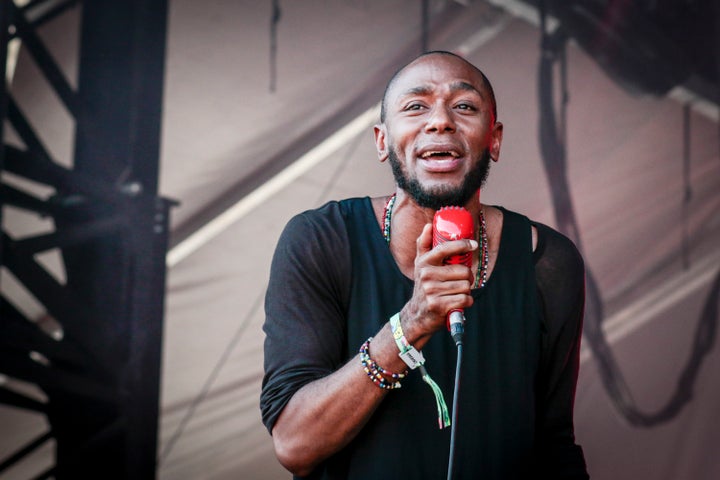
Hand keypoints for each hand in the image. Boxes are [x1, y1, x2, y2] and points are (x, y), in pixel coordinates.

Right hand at [401, 223, 476, 339]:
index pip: (445, 248)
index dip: (461, 245)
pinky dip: (466, 302)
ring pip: (465, 286)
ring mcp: (432, 291)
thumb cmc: (424, 285)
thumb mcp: (421, 265)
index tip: (473, 244)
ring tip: (456, 292)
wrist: (418, 314)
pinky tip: (458, 302)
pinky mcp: (439, 306)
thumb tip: (428, 225)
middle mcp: (426, 276)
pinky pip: (465, 299)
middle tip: (462, 280)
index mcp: (424, 263)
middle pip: (463, 271)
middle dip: (467, 277)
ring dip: (466, 290)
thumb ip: (424, 244)